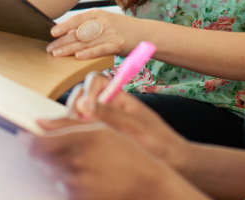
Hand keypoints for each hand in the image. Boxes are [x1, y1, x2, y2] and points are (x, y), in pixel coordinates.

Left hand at [28, 120, 200, 199]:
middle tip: (57, 145)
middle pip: (41, 159)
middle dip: (44, 151)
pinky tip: (86, 175)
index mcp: (81, 140)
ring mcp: (75, 188)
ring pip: (51, 174)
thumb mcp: (102, 129)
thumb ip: (67, 123)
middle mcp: (75, 165)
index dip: (28, 138)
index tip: (25, 134)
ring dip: (56, 166)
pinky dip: (67, 180)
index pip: (37, 143)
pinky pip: (62, 189)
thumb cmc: (129, 154)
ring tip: (80, 160)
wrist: (147, 187)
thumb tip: (40, 123)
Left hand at [46, 9, 139, 59]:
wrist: (145, 34)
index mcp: (98, 13)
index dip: (64, 26)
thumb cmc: (121, 29)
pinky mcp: (117, 44)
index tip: (51, 33)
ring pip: (86, 42)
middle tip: (49, 49)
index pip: (77, 19)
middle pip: (78, 32)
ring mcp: (110, 33)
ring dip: (69, 49)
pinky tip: (78, 57)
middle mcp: (103, 21)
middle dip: (62, 41)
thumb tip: (67, 33)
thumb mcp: (105, 21)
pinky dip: (88, 53)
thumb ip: (89, 26)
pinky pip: (100, 49)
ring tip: (56, 55)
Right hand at [61, 72, 188, 166]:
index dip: (88, 88)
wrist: (171, 163)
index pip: (96, 81)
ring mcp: (102, 123)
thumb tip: (83, 103)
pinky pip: (81, 133)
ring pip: (78, 115)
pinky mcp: (98, 140)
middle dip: (75, 105)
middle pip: (82, 96)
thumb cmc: (158, 140)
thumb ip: (110, 114)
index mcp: (118, 96)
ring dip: (73, 121)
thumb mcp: (134, 125)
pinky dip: (76, 135)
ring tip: (79, 135)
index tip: (86, 104)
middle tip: (78, 122)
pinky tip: (80, 143)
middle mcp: (107, 108)